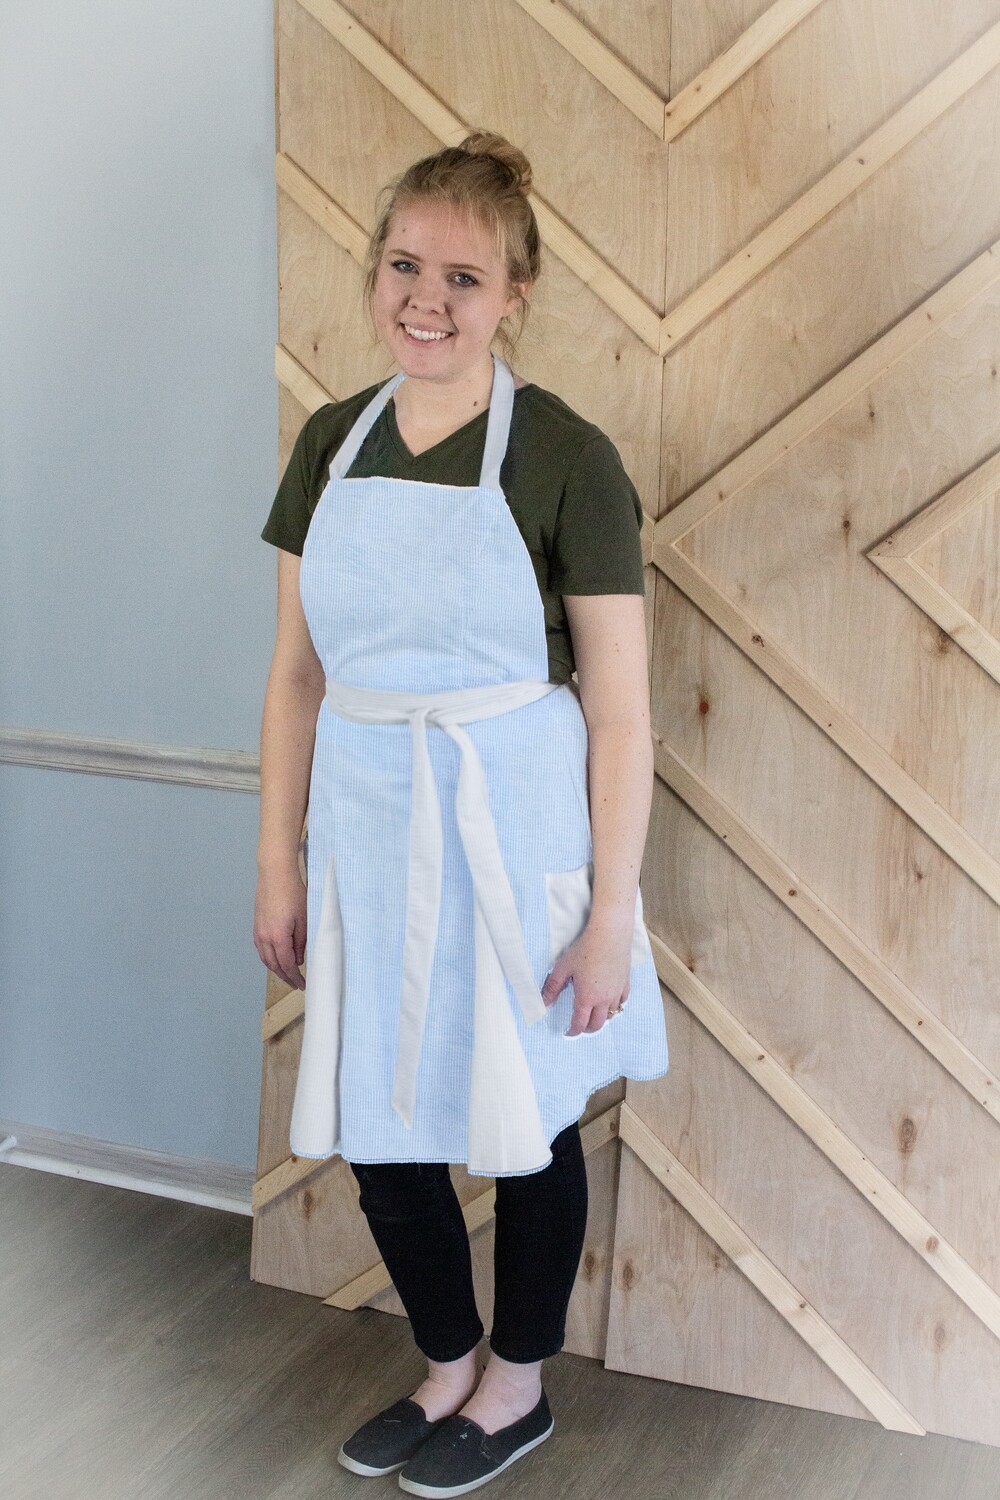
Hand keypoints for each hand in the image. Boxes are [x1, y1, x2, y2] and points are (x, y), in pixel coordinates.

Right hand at [254, 861, 306, 989]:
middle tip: (296, 984)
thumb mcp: (304, 919)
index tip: (303, 985)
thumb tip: (297, 960)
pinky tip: (276, 958)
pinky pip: (261, 949)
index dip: (295, 978)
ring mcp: (258, 931)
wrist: (275, 874)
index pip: (287, 965)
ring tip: (287, 975)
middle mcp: (264, 937)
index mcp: (278, 937)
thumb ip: (301, 942)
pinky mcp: (256, 925)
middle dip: (285, 977)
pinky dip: (269, 958)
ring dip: (276, 969)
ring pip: (265, 959)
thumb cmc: (293, 892)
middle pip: (274, 965)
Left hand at [540, 916, 631, 1034]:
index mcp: (586, 997)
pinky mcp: (625, 983)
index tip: (568, 1032)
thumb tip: (544, 1003)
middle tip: (579, 1027)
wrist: (609, 934)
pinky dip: (615, 1006)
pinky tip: (610, 1002)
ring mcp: (617, 992)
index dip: (572, 1031)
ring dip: (601, 1018)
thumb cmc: (585, 949)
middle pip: (597, 1025)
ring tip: (593, 1014)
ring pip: (611, 1015)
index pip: (579, 1023)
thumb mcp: (563, 967)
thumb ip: (552, 987)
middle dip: (587, 1029)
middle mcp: (604, 999)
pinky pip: (622, 1002)